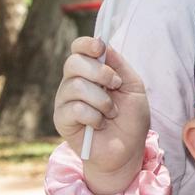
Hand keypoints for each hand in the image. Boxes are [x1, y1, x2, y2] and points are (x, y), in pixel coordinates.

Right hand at [53, 37, 149, 191]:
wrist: (127, 149)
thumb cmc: (131, 118)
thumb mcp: (133, 87)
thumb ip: (119, 66)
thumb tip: (104, 45)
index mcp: (90, 71)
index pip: (78, 48)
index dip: (86, 44)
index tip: (100, 49)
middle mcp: (73, 82)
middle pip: (73, 62)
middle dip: (100, 72)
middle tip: (115, 86)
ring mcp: (65, 101)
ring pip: (76, 86)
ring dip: (102, 100)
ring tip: (111, 113)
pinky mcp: (61, 120)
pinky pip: (75, 109)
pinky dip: (95, 116)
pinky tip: (100, 124)